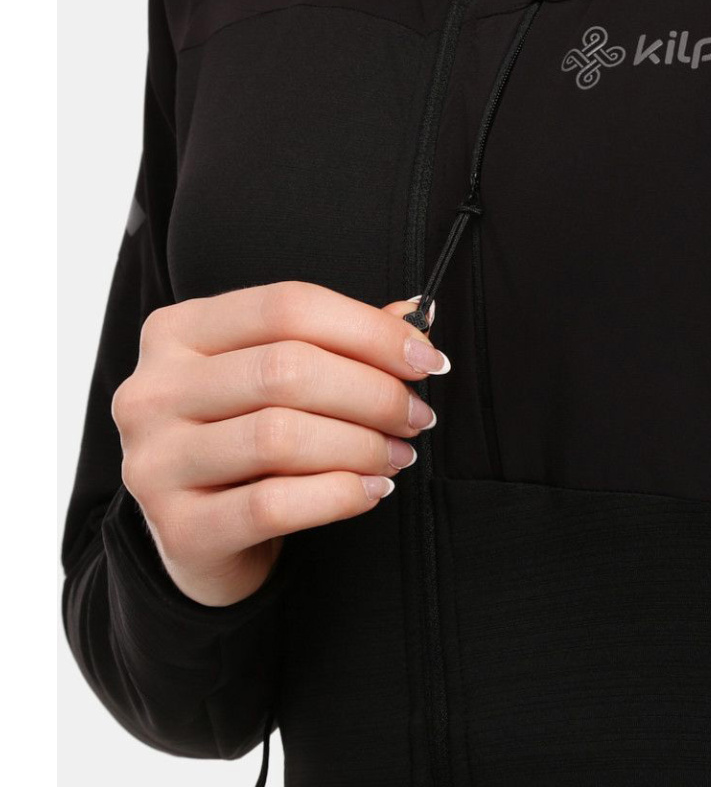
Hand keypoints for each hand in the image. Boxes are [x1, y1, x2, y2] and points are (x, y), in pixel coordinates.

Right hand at [111, 281, 448, 606]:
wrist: (198, 537)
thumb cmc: (244, 438)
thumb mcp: (275, 374)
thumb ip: (338, 341)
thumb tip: (414, 316)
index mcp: (178, 331)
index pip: (287, 306)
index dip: (369, 330)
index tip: (425, 360)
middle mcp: (152, 389)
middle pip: (287, 368)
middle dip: (373, 392)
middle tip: (415, 416)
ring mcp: (155, 461)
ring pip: (280, 436)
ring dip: (361, 445)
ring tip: (398, 454)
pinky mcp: (178, 528)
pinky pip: (273, 505)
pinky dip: (338, 495)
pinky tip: (371, 490)